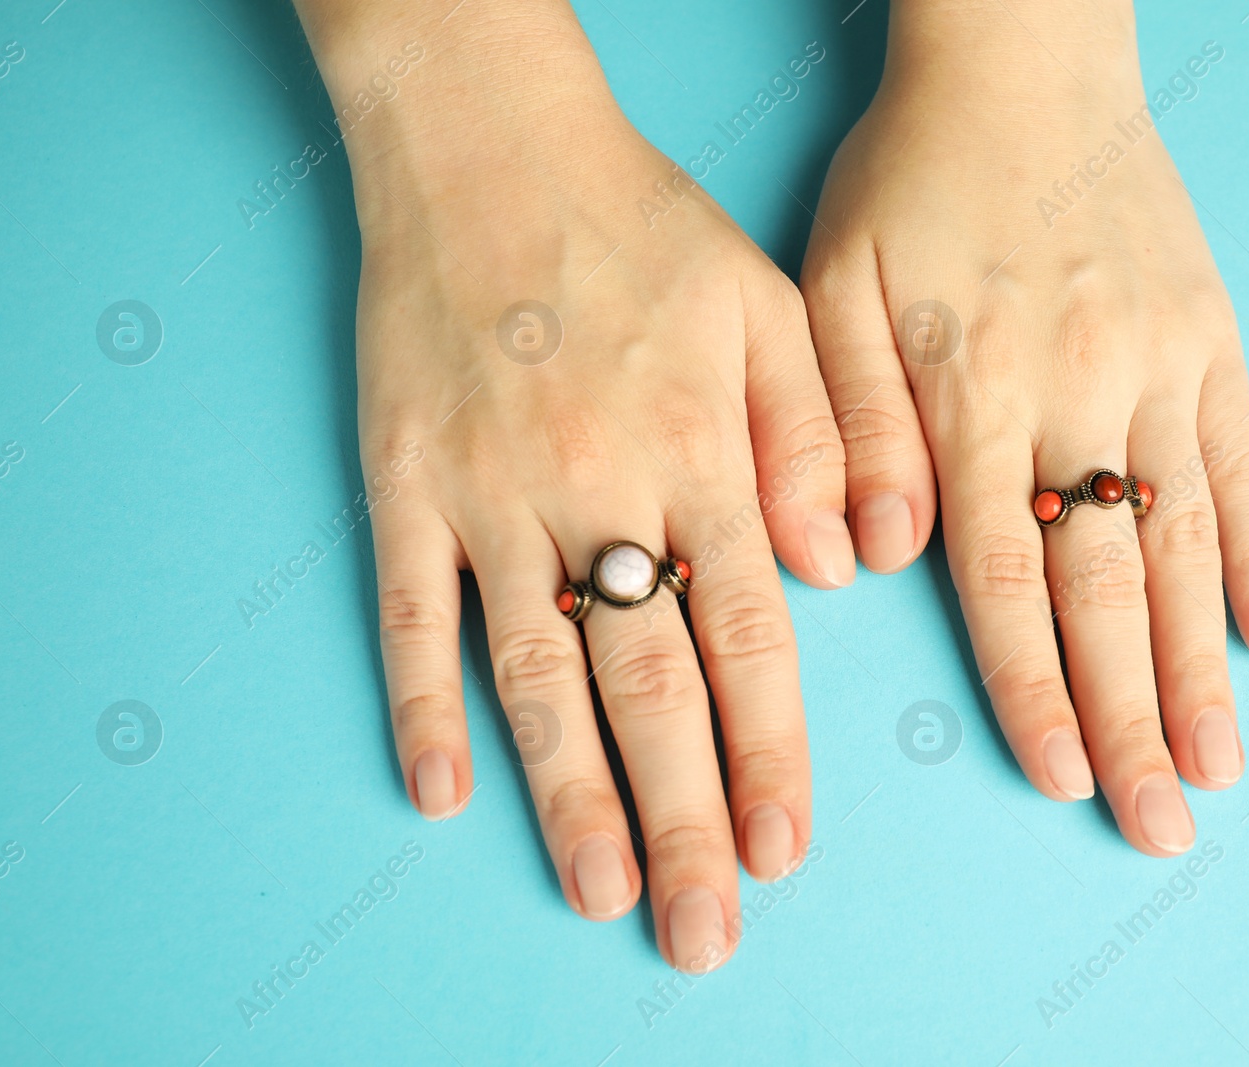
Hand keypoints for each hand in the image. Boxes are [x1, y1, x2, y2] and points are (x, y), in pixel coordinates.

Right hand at [293, 0, 848, 968]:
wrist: (489, 145)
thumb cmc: (641, 228)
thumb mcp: (769, 304)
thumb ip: (821, 435)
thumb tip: (845, 569)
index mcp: (700, 446)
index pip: (746, 635)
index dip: (770, 752)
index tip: (782, 850)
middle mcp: (598, 483)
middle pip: (648, 682)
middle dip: (681, 815)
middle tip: (700, 928)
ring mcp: (489, 490)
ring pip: (533, 670)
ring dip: (567, 789)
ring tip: (598, 891)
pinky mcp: (403, 479)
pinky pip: (407, 611)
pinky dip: (419, 701)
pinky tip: (437, 792)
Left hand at [800, 0, 1248, 854]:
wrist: (1019, 63)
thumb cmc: (909, 181)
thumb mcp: (829, 287)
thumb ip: (849, 425)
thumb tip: (877, 554)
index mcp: (973, 390)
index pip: (1008, 574)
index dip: (1036, 686)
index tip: (1066, 777)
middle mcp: (1078, 389)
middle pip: (1109, 583)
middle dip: (1132, 714)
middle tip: (1161, 822)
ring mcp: (1159, 366)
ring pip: (1188, 539)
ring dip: (1204, 661)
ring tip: (1222, 762)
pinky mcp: (1209, 339)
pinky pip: (1246, 462)